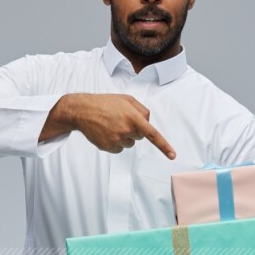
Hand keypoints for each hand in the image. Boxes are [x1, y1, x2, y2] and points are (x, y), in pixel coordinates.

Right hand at [44, 93, 175, 158]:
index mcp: (133, 117)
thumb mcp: (126, 99)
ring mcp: (117, 140)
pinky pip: (119, 148)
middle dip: (134, 129)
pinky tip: (106, 132)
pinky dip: (115, 142)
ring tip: (111, 124)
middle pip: (140, 136)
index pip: (152, 134)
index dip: (164, 145)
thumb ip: (141, 109)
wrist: (82, 111)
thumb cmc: (106, 103)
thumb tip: (148, 122)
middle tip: (119, 119)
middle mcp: (126, 130)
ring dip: (124, 135)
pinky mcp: (109, 147)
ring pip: (130, 143)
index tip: (172, 155)